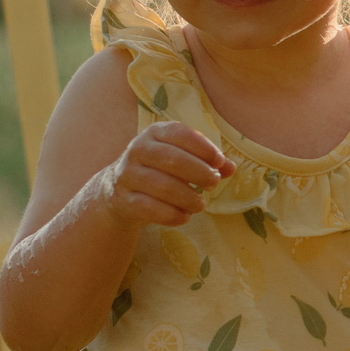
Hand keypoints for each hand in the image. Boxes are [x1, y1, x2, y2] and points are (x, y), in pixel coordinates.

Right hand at [93, 122, 230, 228]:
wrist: (119, 191)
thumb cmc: (160, 170)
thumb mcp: (181, 158)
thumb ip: (207, 161)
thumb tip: (230, 167)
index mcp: (155, 133)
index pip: (180, 134)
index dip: (203, 147)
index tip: (219, 162)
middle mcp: (138, 149)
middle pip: (171, 159)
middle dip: (198, 172)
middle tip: (213, 183)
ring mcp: (127, 175)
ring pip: (161, 185)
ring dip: (187, 197)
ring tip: (201, 204)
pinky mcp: (123, 199)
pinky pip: (149, 208)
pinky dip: (171, 214)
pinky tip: (184, 217)